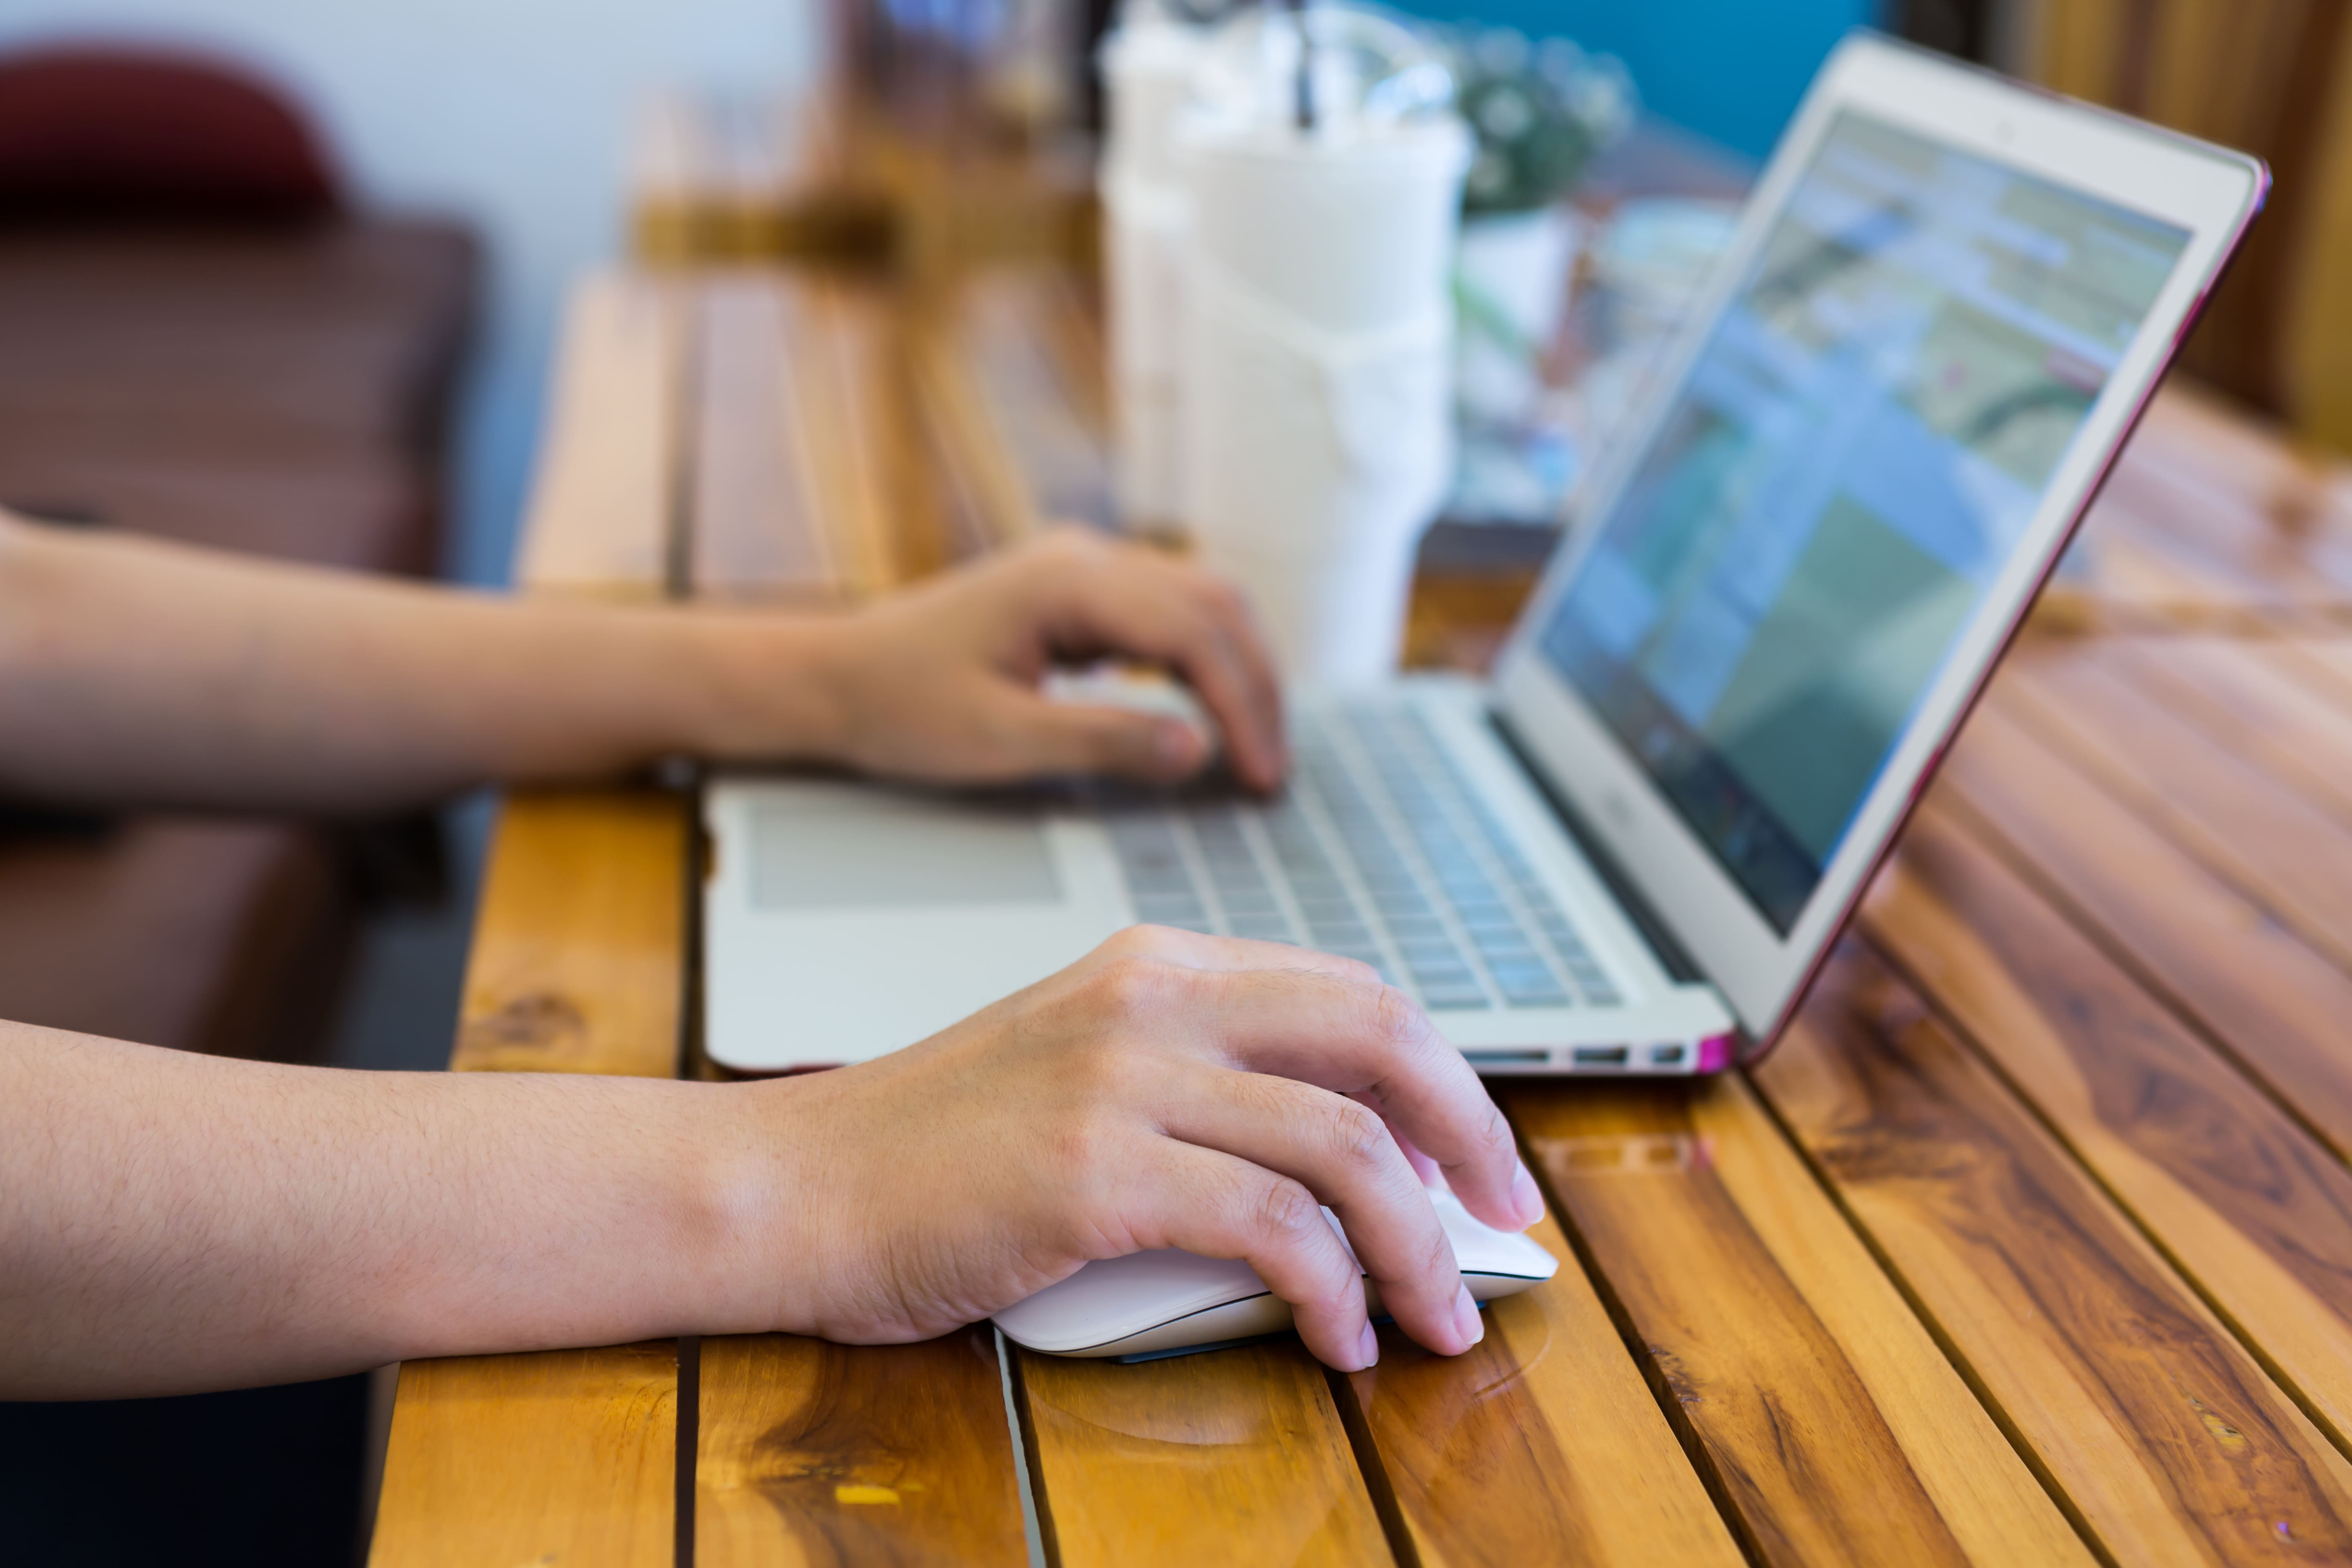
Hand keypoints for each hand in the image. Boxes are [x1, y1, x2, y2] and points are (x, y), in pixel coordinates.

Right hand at [742, 926, 1546, 1371]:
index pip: (1353, 994)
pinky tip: (1341, 1338)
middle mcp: (1150, 998)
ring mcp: (1119, 1077)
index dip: (1444, 1077)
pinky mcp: (1090, 1171)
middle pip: (1378, 1040)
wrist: (792, 1182)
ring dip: (1417, 1243)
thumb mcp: (1080, 1066)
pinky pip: (1270, 1225)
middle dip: (1470, 1135)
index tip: (1482, 1160)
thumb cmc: (933, 1147)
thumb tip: (1349, 1153)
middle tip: (1508, 1220)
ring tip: (1438, 1315)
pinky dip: (1331, 1290)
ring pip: (1342, 1144)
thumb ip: (1201, 1078)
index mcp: (1157, 962)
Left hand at [810, 531, 1287, 789]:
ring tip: (1255, 749)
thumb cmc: (900, 707)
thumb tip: (1197, 751)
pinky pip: (1167, 616)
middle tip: (1272, 771)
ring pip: (1200, 605)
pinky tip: (1206, 715)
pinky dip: (1202, 664)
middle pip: (1215, 606)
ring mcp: (1084, 570)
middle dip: (1257, 688)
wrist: (835, 678)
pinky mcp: (1079, 594)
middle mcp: (1085, 559)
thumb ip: (1102, 742)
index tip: (1260, 775)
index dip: (1242, 705)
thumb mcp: (999, 740)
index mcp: (1068, 583)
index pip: (1195, 632)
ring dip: (1237, 673)